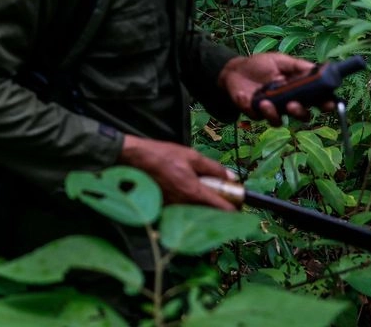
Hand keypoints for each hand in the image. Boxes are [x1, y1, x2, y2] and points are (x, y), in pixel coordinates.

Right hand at [119, 134, 237, 210]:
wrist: (133, 159)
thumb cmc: (161, 155)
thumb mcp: (191, 156)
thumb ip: (213, 168)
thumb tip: (230, 177)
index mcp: (195, 193)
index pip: (224, 210)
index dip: (235, 207)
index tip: (237, 201)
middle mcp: (185, 206)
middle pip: (212, 215)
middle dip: (218, 206)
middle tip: (218, 193)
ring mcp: (174, 209)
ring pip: (197, 214)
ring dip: (203, 206)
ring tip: (198, 190)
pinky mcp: (164, 209)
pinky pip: (183, 211)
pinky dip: (188, 205)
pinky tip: (183, 192)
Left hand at [218, 52, 325, 124]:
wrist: (234, 70)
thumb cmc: (260, 65)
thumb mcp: (280, 61)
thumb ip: (298, 66)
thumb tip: (321, 68)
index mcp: (298, 90)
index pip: (317, 100)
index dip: (326, 104)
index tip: (329, 104)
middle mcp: (288, 103)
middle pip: (303, 115)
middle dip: (301, 113)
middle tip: (293, 105)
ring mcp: (273, 110)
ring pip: (282, 121)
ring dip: (275, 114)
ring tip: (266, 103)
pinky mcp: (256, 113)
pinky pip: (259, 117)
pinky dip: (255, 109)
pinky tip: (250, 98)